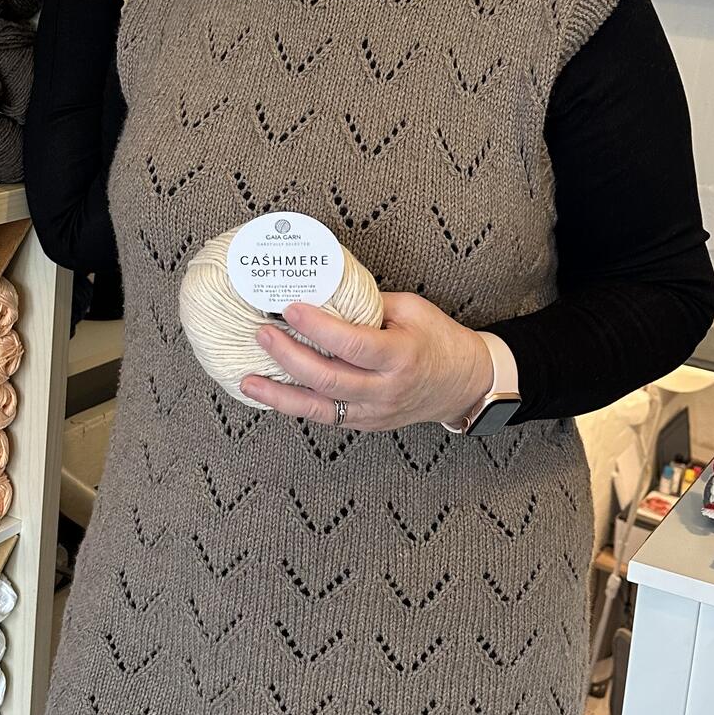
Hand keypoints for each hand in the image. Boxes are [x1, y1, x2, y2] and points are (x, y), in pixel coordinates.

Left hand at [239, 292, 494, 430]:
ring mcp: (375, 411)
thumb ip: (369, 305)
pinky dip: (295, 406)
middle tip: (263, 332)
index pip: (352, 344)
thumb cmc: (439, 340)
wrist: (464, 384)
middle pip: (328, 378)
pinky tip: (271, 395)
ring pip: (319, 408)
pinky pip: (325, 417)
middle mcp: (386, 389)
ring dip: (280, 394)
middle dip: (289, 356)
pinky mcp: (366, 423)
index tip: (291, 308)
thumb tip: (324, 291)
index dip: (318, 327)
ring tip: (249, 379)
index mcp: (401, 355)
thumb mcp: (412, 310)